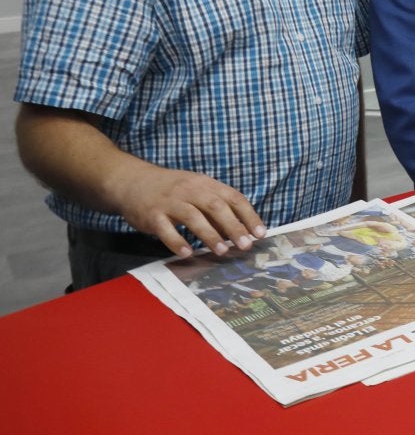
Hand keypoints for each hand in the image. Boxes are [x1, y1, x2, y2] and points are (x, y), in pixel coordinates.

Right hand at [112, 164, 267, 257]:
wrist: (133, 181)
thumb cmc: (173, 190)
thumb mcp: (198, 191)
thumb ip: (217, 209)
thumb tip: (241, 231)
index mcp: (207, 184)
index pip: (234, 198)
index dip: (249, 215)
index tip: (260, 233)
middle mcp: (190, 190)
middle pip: (216, 207)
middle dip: (233, 227)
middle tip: (245, 245)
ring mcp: (170, 202)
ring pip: (193, 217)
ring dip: (209, 235)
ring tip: (222, 251)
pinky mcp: (152, 214)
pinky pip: (165, 229)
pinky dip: (177, 241)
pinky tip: (187, 253)